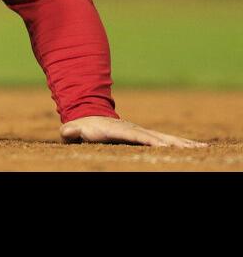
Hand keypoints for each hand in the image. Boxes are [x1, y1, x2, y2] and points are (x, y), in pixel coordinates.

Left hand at [60, 116, 207, 147]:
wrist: (90, 118)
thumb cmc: (82, 129)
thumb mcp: (74, 130)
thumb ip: (71, 131)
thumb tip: (66, 132)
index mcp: (119, 130)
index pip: (136, 136)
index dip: (148, 140)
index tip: (162, 145)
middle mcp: (134, 130)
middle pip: (157, 137)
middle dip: (173, 142)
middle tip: (191, 149)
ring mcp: (142, 133)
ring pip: (166, 138)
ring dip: (183, 144)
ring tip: (202, 148)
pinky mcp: (147, 137)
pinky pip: (166, 141)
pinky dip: (181, 144)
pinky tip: (197, 149)